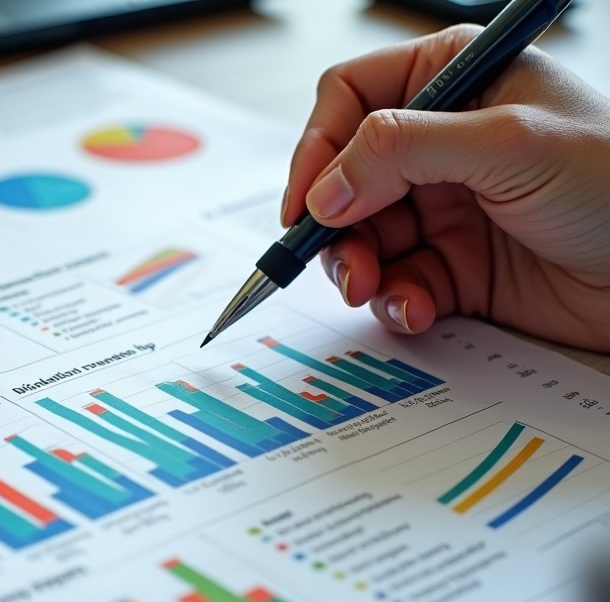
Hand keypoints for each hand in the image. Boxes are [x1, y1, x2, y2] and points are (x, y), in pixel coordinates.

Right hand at [282, 24, 609, 350]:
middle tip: (342, 263)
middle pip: (343, 180)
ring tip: (372, 289)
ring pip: (359, 238)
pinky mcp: (453, 267)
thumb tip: (322, 190)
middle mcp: (439, 144)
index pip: (350, 99)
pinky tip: (418, 309)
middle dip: (333, 226)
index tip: (305, 205)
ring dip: (357, 269)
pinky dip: (395, 301)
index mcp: (452, 81)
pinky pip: (395, 284)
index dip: (317, 150)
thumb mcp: (506, 143)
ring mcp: (443, 208)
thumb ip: (403, 151)